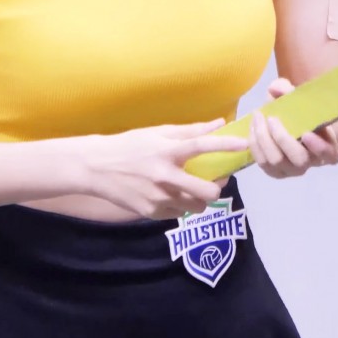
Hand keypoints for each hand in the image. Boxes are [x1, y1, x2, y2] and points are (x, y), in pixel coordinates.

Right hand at [83, 119, 247, 219]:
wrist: (95, 168)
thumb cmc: (127, 146)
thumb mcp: (155, 133)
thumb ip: (188, 131)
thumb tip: (218, 124)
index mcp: (166, 151)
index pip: (201, 146)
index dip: (225, 145)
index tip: (243, 144)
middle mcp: (164, 176)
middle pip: (208, 191)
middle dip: (216, 188)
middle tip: (213, 181)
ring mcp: (158, 197)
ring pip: (196, 207)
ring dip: (199, 199)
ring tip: (191, 189)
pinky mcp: (150, 213)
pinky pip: (178, 214)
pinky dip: (180, 206)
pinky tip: (171, 195)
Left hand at [248, 78, 337, 179]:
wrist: (289, 125)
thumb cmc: (300, 112)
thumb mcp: (297, 98)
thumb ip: (288, 89)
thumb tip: (275, 88)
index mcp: (328, 147)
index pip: (330, 154)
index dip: (319, 147)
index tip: (306, 133)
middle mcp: (311, 162)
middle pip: (299, 159)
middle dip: (282, 139)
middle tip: (272, 119)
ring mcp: (292, 170)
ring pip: (276, 161)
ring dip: (264, 139)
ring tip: (258, 118)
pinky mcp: (275, 172)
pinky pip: (262, 163)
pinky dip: (254, 145)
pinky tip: (252, 128)